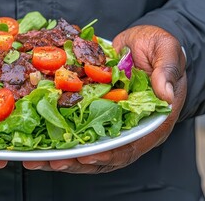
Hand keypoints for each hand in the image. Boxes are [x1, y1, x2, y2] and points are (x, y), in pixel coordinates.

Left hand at [23, 25, 186, 172]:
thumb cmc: (160, 47)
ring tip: (36, 159)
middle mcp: (128, 127)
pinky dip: (57, 131)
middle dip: (76, 161)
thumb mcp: (167, 51)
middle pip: (102, 154)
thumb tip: (165, 95)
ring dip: (61, 153)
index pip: (130, 147)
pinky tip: (37, 135)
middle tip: (52, 163)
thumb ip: (166, 70)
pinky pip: (75, 124)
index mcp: (151, 122)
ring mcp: (109, 120)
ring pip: (85, 144)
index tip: (86, 157)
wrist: (142, 42)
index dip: (109, 155)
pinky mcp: (94, 110)